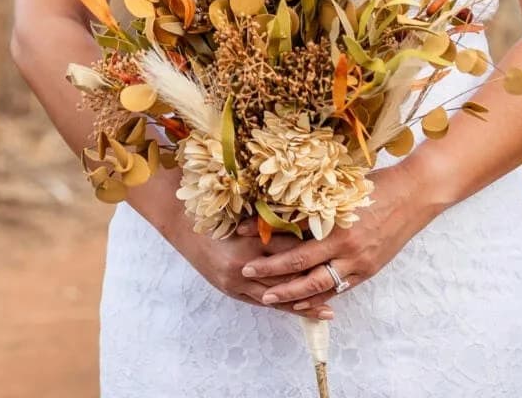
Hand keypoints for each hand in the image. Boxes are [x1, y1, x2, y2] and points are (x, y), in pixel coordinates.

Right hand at [144, 196, 333, 322]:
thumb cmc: (213, 208)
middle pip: (287, 279)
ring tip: (327, 310)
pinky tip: (299, 311)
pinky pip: (261, 303)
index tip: (339, 253)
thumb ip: (273, 219)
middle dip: (315, 284)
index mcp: (250, 241)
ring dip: (302, 304)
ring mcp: (236, 281)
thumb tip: (307, 220)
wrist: (179, 221)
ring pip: (276, 297)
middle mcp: (244, 265)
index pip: (290, 251)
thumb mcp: (245, 209)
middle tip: (341, 290)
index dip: (315, 254)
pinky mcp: (230, 290)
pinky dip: (282, 307)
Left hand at [239, 164, 437, 309]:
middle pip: (301, 266)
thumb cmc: (378, 185)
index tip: (240, 235)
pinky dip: (319, 298)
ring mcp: (359, 262)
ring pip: (319, 285)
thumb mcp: (343, 190)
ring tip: (268, 297)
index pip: (294, 233)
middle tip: (246, 272)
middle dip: (271, 272)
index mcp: (337, 222)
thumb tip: (281, 203)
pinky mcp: (369, 271)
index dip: (265, 237)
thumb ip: (316, 202)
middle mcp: (347, 247)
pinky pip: (339, 290)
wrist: (416, 195)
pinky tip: (302, 303)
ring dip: (291, 293)